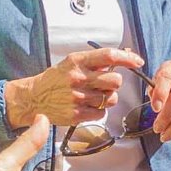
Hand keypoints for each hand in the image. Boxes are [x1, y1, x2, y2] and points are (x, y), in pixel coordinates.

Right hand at [8, 47, 145, 125]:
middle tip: (104, 84)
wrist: (34, 98)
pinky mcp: (77, 114)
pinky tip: (87, 106)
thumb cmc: (56, 79)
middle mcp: (78, 78)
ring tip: (92, 96)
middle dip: (114, 83)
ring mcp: (78, 98)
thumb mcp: (72, 63)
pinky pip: (102, 113)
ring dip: (107, 98)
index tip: (137, 61)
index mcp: (77, 61)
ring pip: (111, 98)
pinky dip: (98, 110)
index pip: (108, 56)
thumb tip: (124, 56)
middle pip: (115, 80)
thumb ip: (95, 61)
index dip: (127, 58)